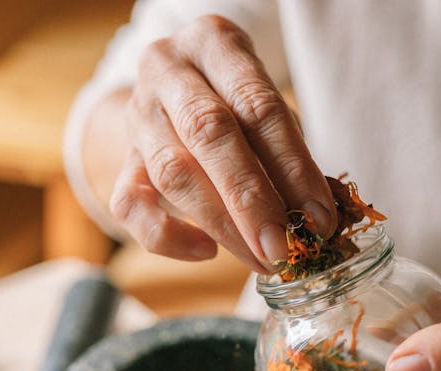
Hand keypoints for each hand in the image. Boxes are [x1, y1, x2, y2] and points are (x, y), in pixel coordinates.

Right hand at [109, 15, 335, 273]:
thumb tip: (319, 217)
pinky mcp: (120, 161)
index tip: (318, 217)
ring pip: (171, 172)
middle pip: (208, 134)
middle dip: (251, 200)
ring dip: (221, 225)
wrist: (172, 89)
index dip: (292, 166)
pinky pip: (130, 205)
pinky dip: (169, 235)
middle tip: (282, 247)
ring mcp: (137, 116)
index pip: (257, 105)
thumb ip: (289, 150)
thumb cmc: (234, 99)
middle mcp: (167, 71)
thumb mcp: (264, 103)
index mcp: (213, 42)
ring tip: (259, 258)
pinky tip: (206, 251)